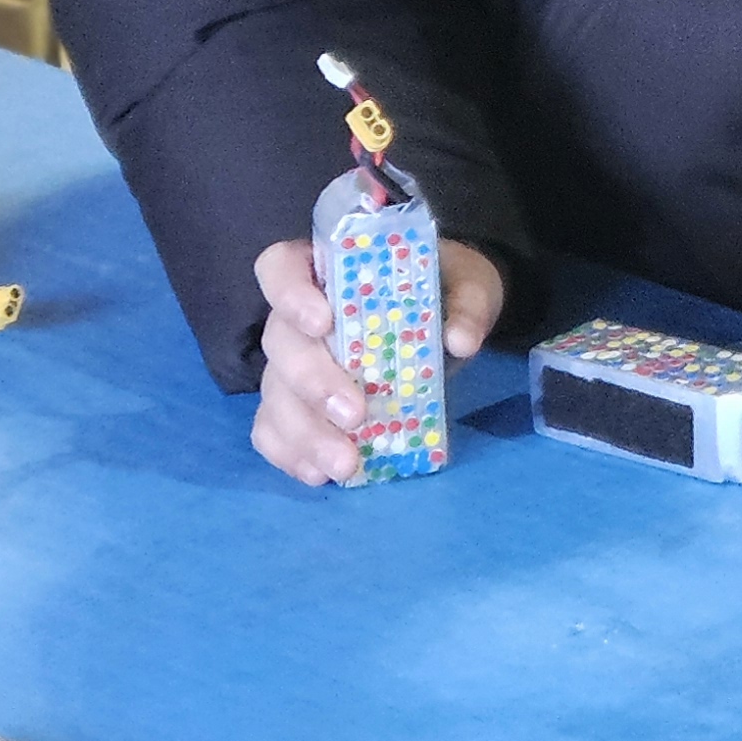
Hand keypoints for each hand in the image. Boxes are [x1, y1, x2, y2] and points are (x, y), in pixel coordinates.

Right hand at [248, 235, 500, 487]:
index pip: (281, 266)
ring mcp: (292, 363)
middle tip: (355, 415)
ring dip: (304, 433)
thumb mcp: (469, 284)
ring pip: (274, 395)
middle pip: (279, 343)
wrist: (449, 318)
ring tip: (344, 464)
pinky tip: (318, 473)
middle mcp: (299, 316)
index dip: (289, 293)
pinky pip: (272, 430)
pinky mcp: (295, 405)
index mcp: (330, 269)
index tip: (322, 322)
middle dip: (312, 382)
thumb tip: (460, 340)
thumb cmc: (447, 288)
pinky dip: (290, 453)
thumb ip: (468, 304)